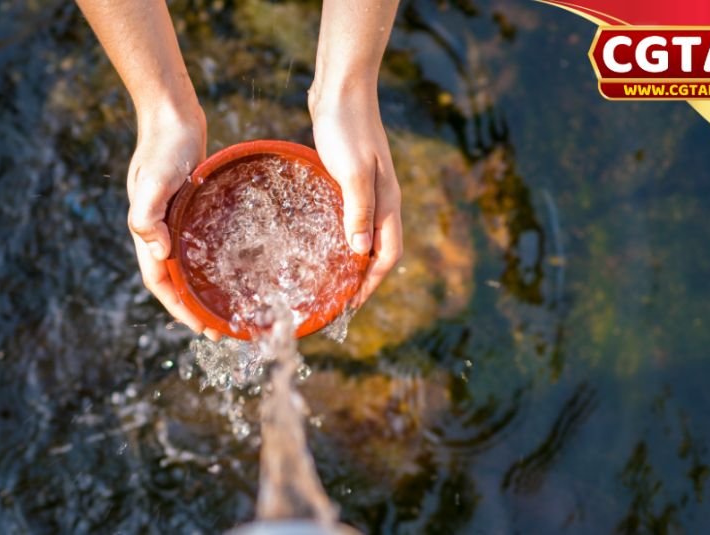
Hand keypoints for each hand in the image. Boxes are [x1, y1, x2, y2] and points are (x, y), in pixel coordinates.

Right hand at [127, 104, 221, 339]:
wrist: (172, 116)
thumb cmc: (163, 147)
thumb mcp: (154, 180)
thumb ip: (147, 216)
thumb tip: (158, 253)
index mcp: (148, 230)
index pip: (160, 282)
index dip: (178, 308)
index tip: (201, 328)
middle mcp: (160, 230)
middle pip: (174, 280)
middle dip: (193, 308)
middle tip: (221, 329)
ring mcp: (174, 220)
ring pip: (187, 264)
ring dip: (202, 288)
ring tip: (226, 306)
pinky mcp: (190, 208)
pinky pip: (199, 244)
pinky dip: (210, 261)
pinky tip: (231, 266)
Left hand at [309, 87, 402, 306]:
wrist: (341, 89)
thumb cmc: (346, 128)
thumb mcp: (352, 171)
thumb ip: (358, 211)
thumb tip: (360, 253)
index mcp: (387, 202)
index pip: (388, 255)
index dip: (372, 283)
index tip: (351, 305)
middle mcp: (382, 200)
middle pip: (379, 250)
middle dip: (363, 279)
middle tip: (338, 300)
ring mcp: (367, 189)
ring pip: (365, 235)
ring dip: (352, 260)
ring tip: (330, 280)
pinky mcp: (350, 179)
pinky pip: (351, 218)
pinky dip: (341, 237)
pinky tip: (321, 241)